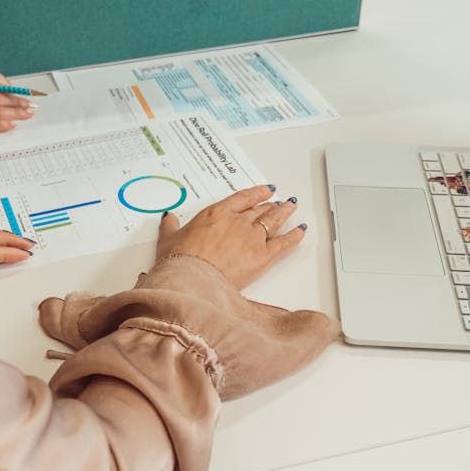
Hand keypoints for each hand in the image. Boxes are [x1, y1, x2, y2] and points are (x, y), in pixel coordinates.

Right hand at [156, 185, 305, 289]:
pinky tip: (301, 230)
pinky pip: (283, 243)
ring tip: (292, 206)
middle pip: (259, 210)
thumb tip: (168, 219)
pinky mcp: (262, 257)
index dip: (256, 193)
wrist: (191, 280)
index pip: (242, 199)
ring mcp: (252, 238)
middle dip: (270, 205)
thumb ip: (170, 227)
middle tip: (278, 201)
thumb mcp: (168, 240)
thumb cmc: (179, 262)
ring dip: (285, 212)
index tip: (264, 190)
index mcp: (217, 214)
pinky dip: (294, 236)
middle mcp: (237, 223)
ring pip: (273, 221)